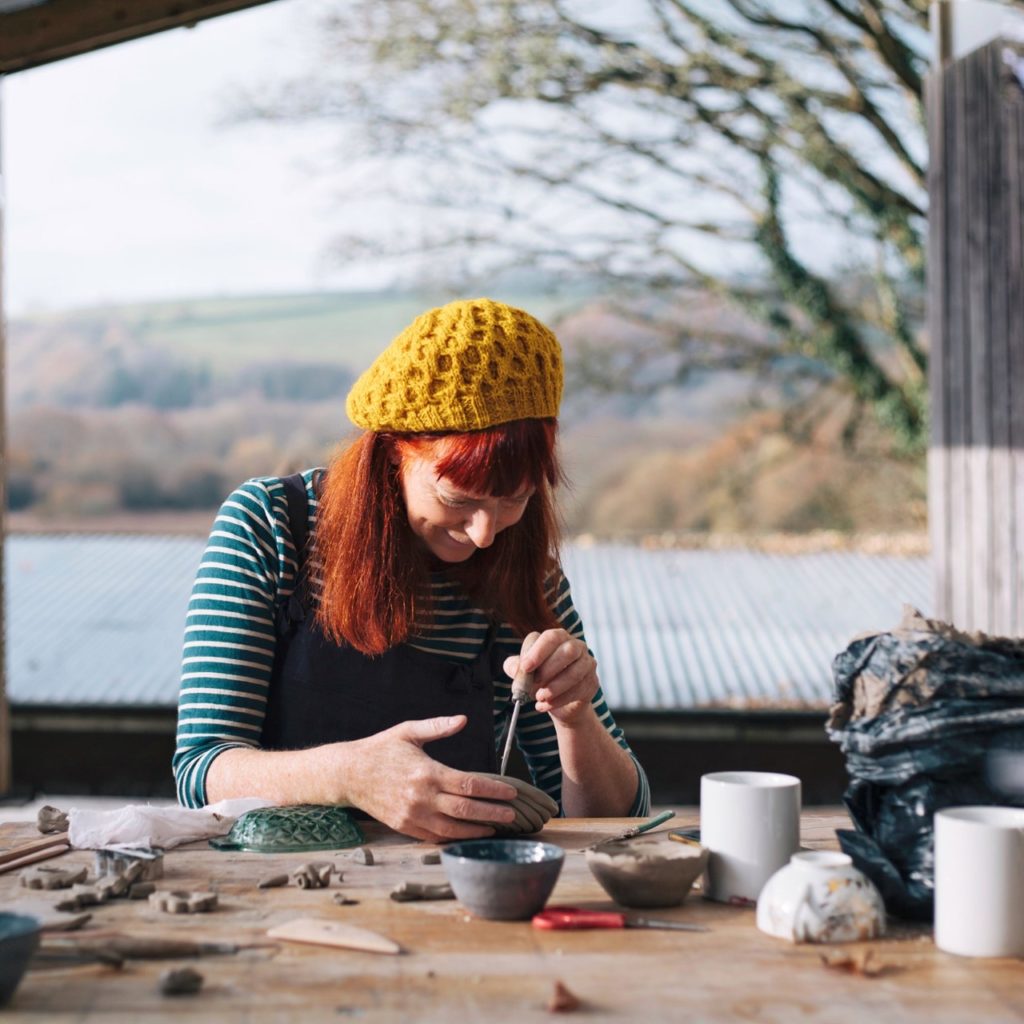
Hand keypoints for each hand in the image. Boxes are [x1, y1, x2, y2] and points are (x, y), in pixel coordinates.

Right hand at [345, 715, 517, 841]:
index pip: (469, 784)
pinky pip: (435, 837)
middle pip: (466, 809)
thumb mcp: (408, 731)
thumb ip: (438, 726)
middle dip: (493, 813)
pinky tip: (469, 834)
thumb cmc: (381, 749)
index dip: (493, 791)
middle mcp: (422, 797)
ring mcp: (413, 816)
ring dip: (477, 829)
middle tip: (512, 814)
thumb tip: (463, 719)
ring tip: (496, 827)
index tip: (510, 792)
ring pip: (453, 829)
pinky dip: (455, 837)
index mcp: (427, 772)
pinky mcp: (405, 827)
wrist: (349, 774)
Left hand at [503, 629, 598, 726]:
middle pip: (568, 651)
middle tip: (534, 684)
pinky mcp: (592, 682)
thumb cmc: (540, 680)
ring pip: (575, 673)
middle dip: (548, 669)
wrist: (558, 703)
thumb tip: (514, 667)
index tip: (526, 668)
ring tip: (539, 697)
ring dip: (554, 687)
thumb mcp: (525, 673)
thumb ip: (516, 667)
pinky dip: (559, 700)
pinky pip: (579, 690)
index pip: (551, 638)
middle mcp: (576, 646)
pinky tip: (546, 705)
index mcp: (558, 637)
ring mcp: (587, 664)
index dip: (538, 652)